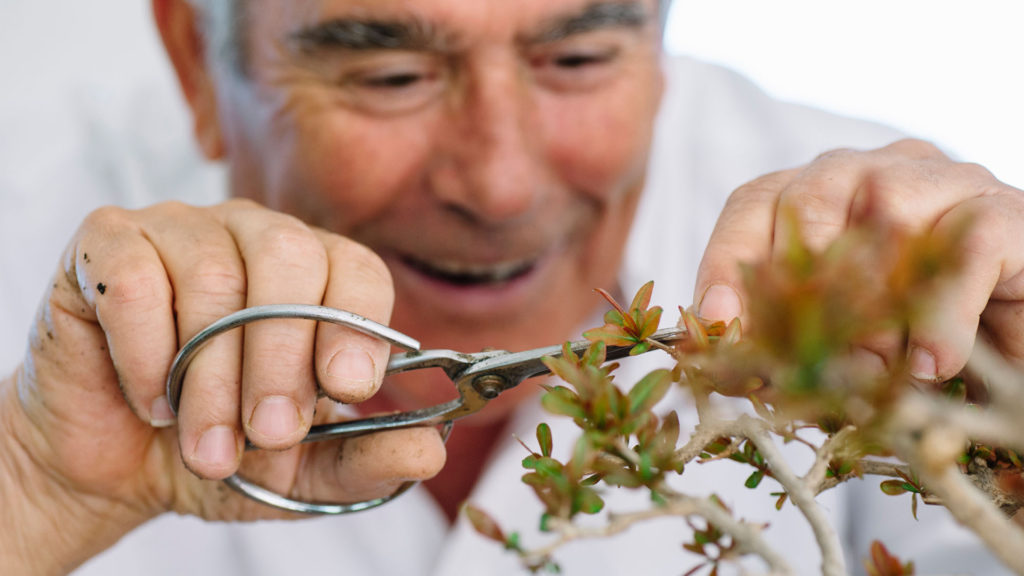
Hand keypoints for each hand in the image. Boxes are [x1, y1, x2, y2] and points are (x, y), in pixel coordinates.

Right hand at [0, 199, 444, 572]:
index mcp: (315, 275)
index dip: (357, 325)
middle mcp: (253, 236)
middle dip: (283, 359)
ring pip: (212, 280)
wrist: (113, 463)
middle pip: (290, 259)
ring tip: (206, 445)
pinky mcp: (108, 244)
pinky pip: (135, 282)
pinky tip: (151, 399)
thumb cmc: (217, 448)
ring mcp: (181, 229)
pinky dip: (146, 355)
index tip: (345, 389)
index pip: (357, 269)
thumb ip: (364, 459)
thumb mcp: (300, 471)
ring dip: (211, 380)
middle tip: (269, 434)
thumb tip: (432, 450)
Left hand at [694, 138, 1023, 379]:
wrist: (1014, 350)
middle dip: (801, 290)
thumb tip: (722, 347)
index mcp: (827, 192)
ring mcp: (948, 181)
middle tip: (812, 360)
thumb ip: (787, 333)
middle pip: (809, 198)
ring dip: (873, 307)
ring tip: (881, 370)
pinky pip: (966, 248)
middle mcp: (880, 170)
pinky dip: (942, 313)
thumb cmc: (916, 337)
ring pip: (884, 212)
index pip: (756, 202)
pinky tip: (933, 363)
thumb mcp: (838, 336)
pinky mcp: (1011, 213)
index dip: (727, 260)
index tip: (715, 324)